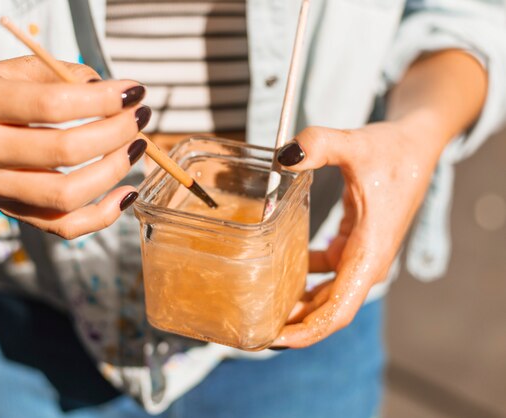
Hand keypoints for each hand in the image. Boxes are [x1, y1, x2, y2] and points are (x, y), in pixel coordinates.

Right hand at [0, 56, 150, 237]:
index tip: (135, 92)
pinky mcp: (14, 212)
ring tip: (136, 147)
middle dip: (115, 133)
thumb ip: (65, 73)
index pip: (52, 105)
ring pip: (66, 195)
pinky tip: (127, 192)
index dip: (102, 100)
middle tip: (139, 119)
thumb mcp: (19, 68)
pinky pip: (65, 226)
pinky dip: (104, 215)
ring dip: (114, 171)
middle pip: (63, 151)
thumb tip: (114, 95)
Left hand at [272, 122, 442, 347]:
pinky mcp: (353, 246)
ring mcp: (360, 256)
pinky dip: (304, 279)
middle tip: (255, 331)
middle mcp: (366, 261)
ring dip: (299, 305)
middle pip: (328, 309)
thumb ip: (320, 145)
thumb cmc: (394, 150)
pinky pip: (325, 273)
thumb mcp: (356, 144)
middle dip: (296, 325)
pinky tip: (278, 275)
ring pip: (327, 294)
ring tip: (262, 309)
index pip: (339, 308)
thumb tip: (284, 156)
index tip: (279, 339)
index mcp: (370, 251)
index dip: (309, 330)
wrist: (416, 145)